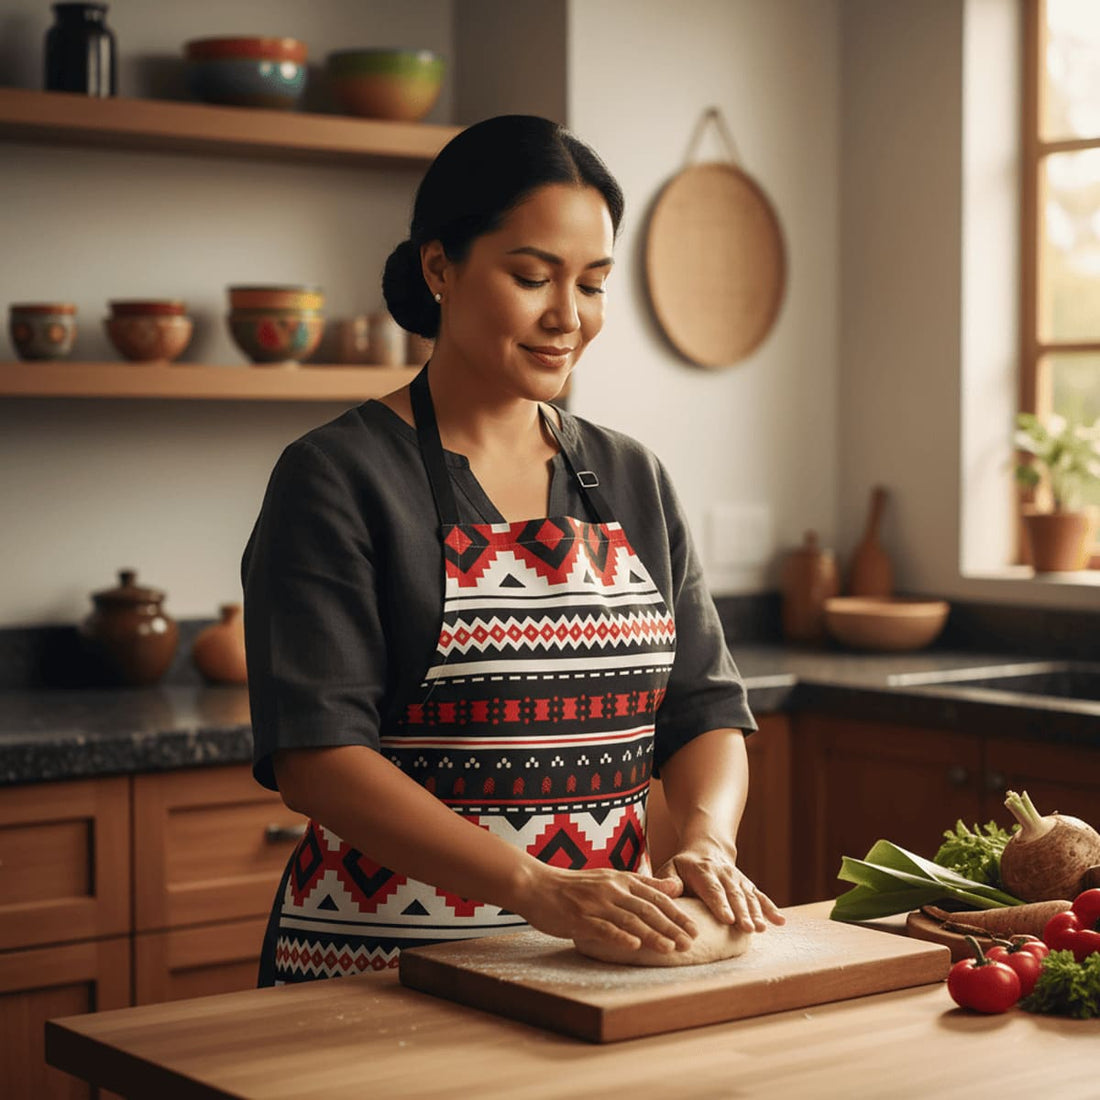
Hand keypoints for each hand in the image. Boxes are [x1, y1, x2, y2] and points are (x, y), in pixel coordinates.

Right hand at [512, 863, 697, 953]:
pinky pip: (602, 928)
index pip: (655, 897)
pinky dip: (619, 936)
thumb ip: (643, 884)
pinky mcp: (579, 918)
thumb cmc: (574, 886)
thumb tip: (675, 888)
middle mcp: (611, 889)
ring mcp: (595, 904)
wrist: (537, 885)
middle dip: (671, 926)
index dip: (676, 913)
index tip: (695, 928)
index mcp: (620, 880)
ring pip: (629, 919)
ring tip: (671, 948)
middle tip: (691, 942)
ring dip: (652, 934)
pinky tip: (633, 946)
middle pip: (647, 909)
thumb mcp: (611, 878)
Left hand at [657, 840, 784, 932]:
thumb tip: (671, 890)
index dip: (720, 904)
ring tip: (761, 929)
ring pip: (749, 897)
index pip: (712, 889)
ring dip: (756, 913)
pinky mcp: (748, 885)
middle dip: (741, 912)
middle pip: (734, 895)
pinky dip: (771, 909)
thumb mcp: (671, 867)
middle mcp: (724, 874)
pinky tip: (780, 922)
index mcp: (703, 871)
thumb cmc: (684, 867)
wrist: (706, 849)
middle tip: (747, 929)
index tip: (727, 919)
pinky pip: (761, 897)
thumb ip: (668, 880)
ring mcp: (739, 880)